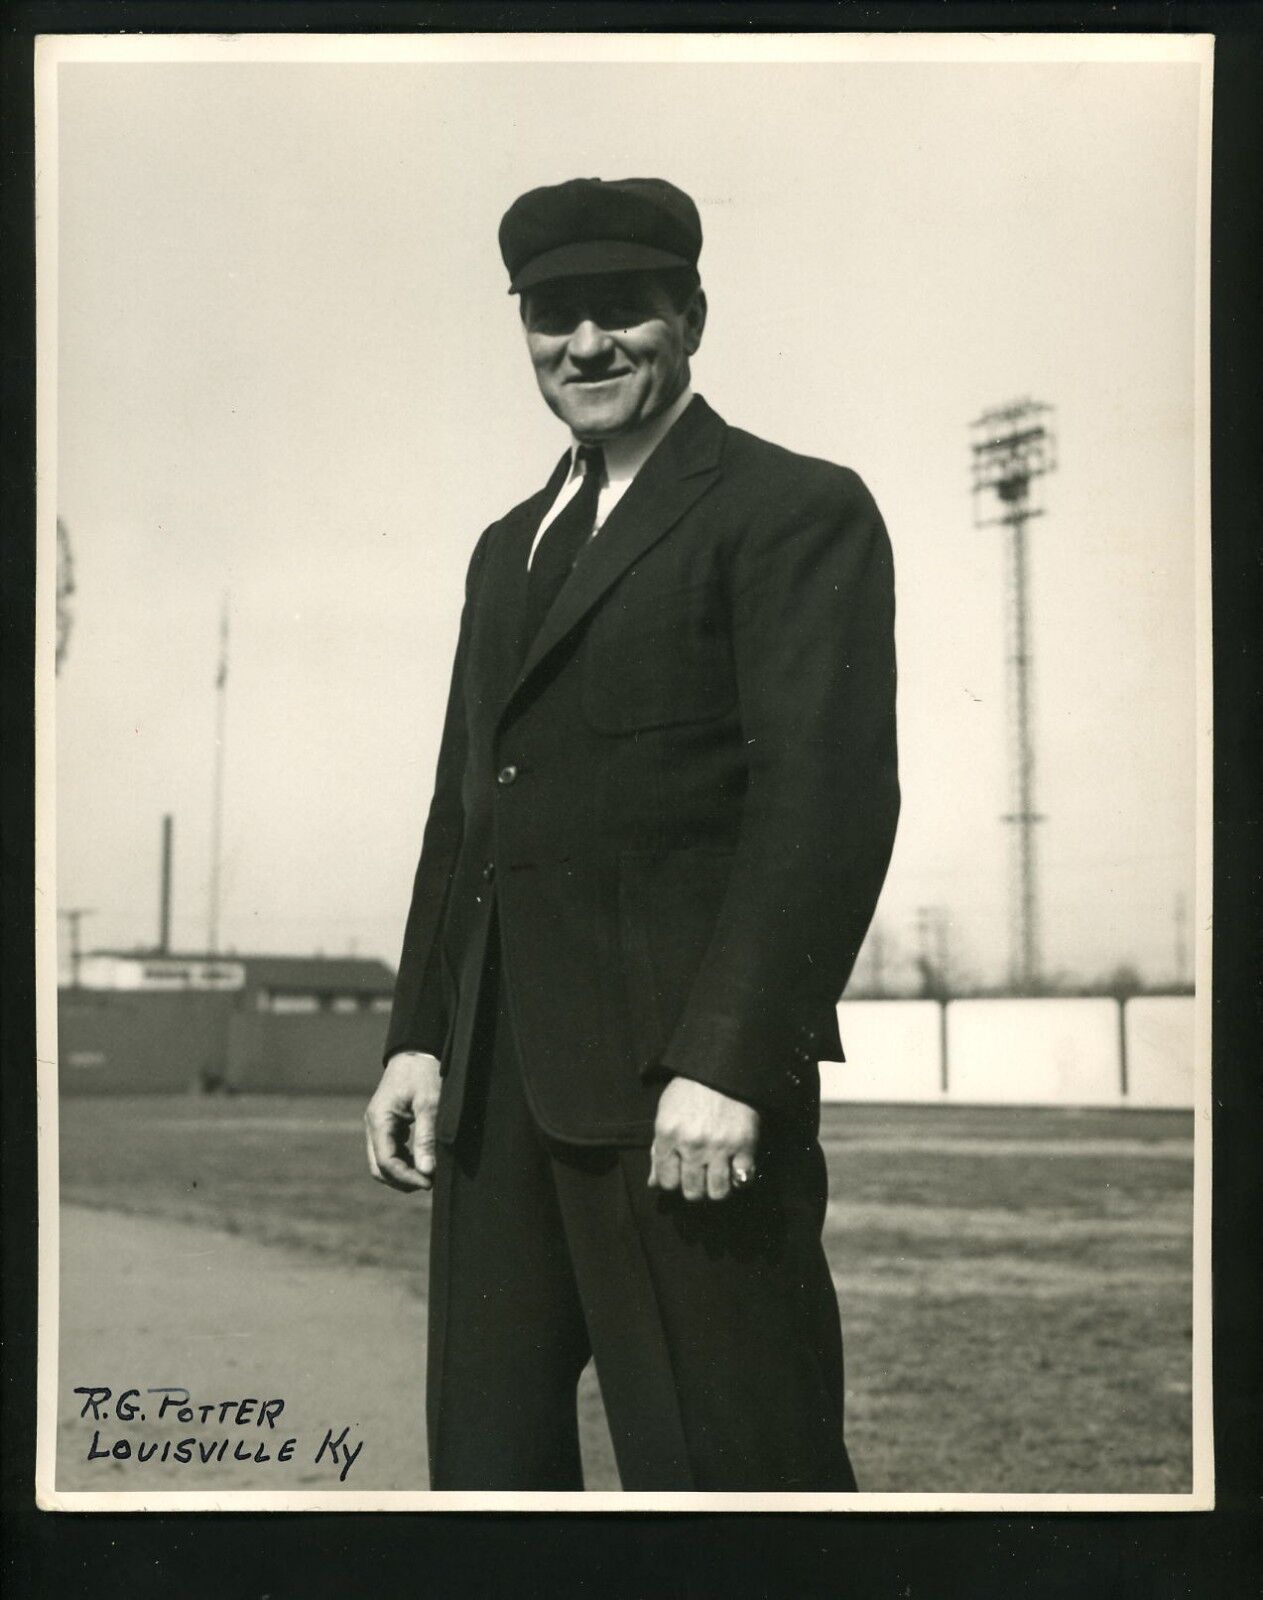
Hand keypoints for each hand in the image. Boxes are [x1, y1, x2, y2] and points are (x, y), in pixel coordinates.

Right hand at [364, 1051, 442, 1192]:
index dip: (405, 1177)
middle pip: (379, 1168)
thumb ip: (426, 1137)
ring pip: (383, 1161)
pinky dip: (404, 1161)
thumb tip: (426, 1171)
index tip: (428, 1183)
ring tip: (428, 1175)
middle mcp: (374, 1125)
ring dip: (403, 1172)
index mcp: (379, 1120)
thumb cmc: (423, 1073)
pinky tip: (423, 1161)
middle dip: (402, 1180)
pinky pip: (390, 1151)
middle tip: (429, 1184)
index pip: (385, 1162)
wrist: (417, 1050)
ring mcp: (379, 1125)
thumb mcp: (429, 1104)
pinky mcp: (388, 1124)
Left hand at [648, 1076, 759, 1201]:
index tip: (680, 1173)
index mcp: (668, 1135)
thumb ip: (658, 1150)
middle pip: (692, 1192)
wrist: (723, 1067)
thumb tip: (653, 1183)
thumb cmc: (689, 1089)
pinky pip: (743, 1180)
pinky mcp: (745, 1144)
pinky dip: (741, 1179)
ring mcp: (720, 1146)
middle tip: (700, 1176)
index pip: (666, 1182)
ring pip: (718, 1192)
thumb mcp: (665, 1114)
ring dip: (717, 1188)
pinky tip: (736, 1170)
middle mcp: (692, 1144)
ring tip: (718, 1176)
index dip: (673, 1181)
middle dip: (695, 1188)